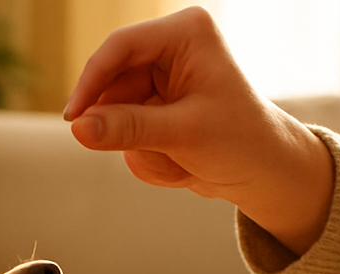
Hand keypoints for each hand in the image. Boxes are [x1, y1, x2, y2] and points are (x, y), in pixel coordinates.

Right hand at [62, 6, 333, 254]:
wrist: (265, 174)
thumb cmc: (240, 143)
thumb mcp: (182, 134)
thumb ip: (128, 129)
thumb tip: (78, 128)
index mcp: (186, 33)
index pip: (120, 47)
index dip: (91, 82)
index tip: (74, 118)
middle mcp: (172, 48)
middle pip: (113, 82)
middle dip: (125, 125)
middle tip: (143, 152)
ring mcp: (163, 77)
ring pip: (116, 112)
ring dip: (138, 146)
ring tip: (176, 161)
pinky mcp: (158, 105)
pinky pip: (126, 130)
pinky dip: (144, 154)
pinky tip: (177, 163)